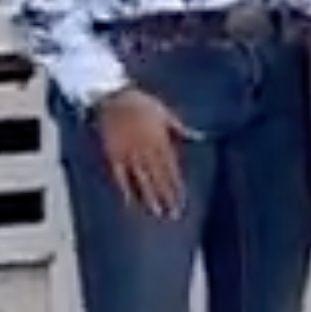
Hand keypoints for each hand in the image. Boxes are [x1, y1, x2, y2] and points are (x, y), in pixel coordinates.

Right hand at [94, 88, 194, 218]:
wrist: (113, 97)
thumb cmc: (142, 104)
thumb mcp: (166, 113)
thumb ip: (180, 128)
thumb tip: (197, 137)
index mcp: (160, 141)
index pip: (170, 169)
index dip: (176, 185)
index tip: (182, 200)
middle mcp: (145, 151)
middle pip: (158, 178)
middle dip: (166, 196)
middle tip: (174, 214)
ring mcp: (128, 154)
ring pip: (141, 180)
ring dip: (149, 197)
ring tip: (157, 213)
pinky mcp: (113, 155)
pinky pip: (120, 176)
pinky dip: (126, 190)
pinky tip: (131, 202)